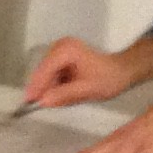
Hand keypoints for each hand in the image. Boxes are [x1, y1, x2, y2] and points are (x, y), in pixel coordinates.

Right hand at [20, 34, 152, 110]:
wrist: (124, 70)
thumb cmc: (109, 78)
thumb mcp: (88, 90)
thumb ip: (64, 95)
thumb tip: (43, 101)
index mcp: (67, 50)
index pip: (45, 69)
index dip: (36, 86)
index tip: (28, 103)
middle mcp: (61, 46)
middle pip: (43, 70)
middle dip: (43, 88)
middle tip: (42, 106)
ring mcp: (61, 49)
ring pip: (46, 73)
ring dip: (49, 87)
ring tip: (57, 101)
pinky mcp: (62, 56)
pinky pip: (52, 72)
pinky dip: (55, 84)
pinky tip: (62, 93)